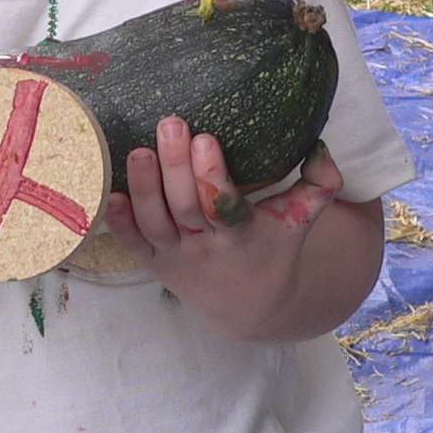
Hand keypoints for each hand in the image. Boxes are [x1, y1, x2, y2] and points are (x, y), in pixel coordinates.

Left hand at [103, 121, 357, 340]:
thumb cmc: (273, 248)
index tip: (206, 137)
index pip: (223, 206)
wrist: (249, 308)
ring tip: (138, 150)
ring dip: (144, 187)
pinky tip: (112, 190)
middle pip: (183, 208)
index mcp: (241, 237)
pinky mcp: (153, 262)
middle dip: (175, 166)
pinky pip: (131, 243)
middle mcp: (204, 248)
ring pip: (153, 223)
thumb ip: (319, 185)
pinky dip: (119, 220)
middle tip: (170, 124)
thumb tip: (321, 144)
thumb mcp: (300, 221)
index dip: (211, 175)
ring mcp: (175, 257)